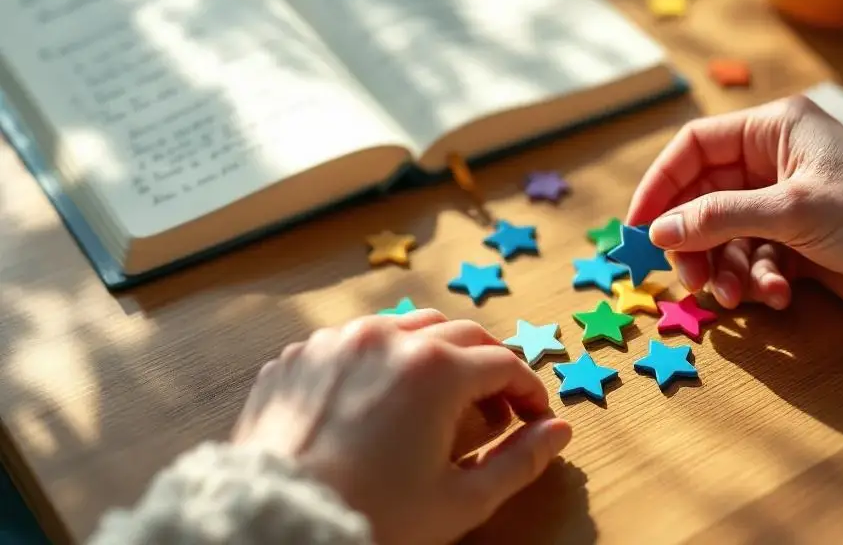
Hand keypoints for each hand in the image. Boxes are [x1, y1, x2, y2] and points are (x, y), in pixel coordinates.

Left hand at [231, 310, 571, 544]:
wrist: (276, 523)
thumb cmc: (373, 516)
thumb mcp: (459, 500)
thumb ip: (519, 461)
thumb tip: (559, 430)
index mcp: (435, 369)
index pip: (503, 362)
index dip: (528, 390)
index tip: (533, 417)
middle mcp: (387, 337)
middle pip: (459, 333)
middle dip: (486, 366)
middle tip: (492, 410)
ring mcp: (337, 340)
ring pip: (404, 326)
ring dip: (434, 354)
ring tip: (436, 402)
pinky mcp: (298, 355)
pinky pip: (354, 342)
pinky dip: (380, 361)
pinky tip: (378, 401)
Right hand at [627, 95, 842, 324]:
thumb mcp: (791, 210)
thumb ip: (719, 217)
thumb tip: (658, 230)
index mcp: (771, 131)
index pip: (694, 148)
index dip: (660, 184)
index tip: (638, 227)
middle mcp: (771, 162)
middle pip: (704, 198)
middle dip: (695, 241)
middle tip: (691, 279)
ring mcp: (782, 203)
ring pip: (725, 235)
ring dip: (726, 269)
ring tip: (738, 297)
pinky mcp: (795, 242)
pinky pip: (753, 259)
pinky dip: (758, 280)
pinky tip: (778, 295)